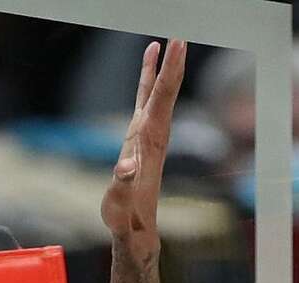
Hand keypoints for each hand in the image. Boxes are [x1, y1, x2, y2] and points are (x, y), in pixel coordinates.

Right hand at [101, 38, 186, 259]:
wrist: (136, 232)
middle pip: (165, 93)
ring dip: (162, 69)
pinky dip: (148, 83)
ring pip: (157, 95)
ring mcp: (147, 136)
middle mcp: (153, 135)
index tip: (176, 46)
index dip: (168, 72)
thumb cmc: (126, 221)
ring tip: (164, 42)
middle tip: (179, 35)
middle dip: (172, 63)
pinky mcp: (140, 140)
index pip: (161, 100)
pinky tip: (149, 71)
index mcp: (150, 143)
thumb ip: (121, 187)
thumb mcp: (119, 206)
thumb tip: (124, 166)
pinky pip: (146, 104)